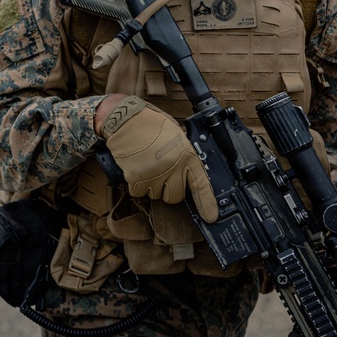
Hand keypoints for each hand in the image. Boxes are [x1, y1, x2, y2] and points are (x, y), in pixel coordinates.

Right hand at [102, 95, 217, 221]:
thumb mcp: (176, 136)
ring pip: (154, 195)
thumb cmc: (150, 124)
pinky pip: (137, 192)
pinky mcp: (136, 178)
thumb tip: (186, 172)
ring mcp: (154, 175)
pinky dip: (135, 184)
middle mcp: (173, 168)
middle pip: (174, 197)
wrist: (125, 119)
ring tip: (146, 166)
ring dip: (150, 186)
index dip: (207, 203)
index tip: (210, 217)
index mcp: (187, 156)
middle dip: (167, 190)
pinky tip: (135, 168)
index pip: (201, 185)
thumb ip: (183, 155)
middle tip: (160, 174)